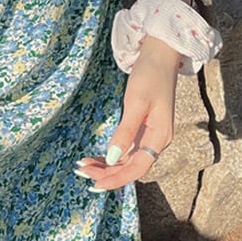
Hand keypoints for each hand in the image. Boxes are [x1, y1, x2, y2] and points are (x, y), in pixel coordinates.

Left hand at [76, 36, 181, 191]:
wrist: (160, 55)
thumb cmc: (150, 76)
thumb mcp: (136, 103)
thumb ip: (125, 131)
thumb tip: (113, 158)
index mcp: (159, 137)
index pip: (138, 169)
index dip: (117, 179)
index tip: (96, 184)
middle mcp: (157, 140)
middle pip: (132, 167)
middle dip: (107, 173)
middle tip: (82, 171)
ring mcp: (150, 135)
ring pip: (128, 160)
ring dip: (107, 165)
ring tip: (84, 166)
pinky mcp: (143, 127)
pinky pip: (127, 149)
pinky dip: (112, 155)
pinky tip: (97, 157)